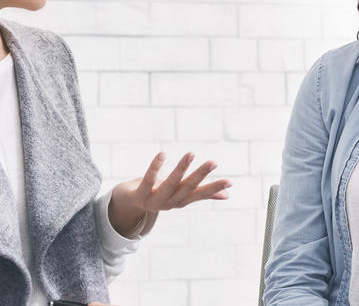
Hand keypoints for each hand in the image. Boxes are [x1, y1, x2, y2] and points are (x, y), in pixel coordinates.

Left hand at [108, 152, 231, 235]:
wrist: (128, 204)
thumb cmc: (159, 194)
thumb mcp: (181, 194)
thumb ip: (203, 194)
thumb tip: (227, 196)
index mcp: (181, 201)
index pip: (200, 195)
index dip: (214, 189)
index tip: (230, 182)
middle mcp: (169, 202)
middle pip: (187, 188)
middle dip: (200, 175)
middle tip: (214, 162)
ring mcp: (154, 200)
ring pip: (169, 184)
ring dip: (181, 169)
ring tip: (191, 153)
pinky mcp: (139, 195)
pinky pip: (148, 180)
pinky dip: (155, 167)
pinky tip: (162, 154)